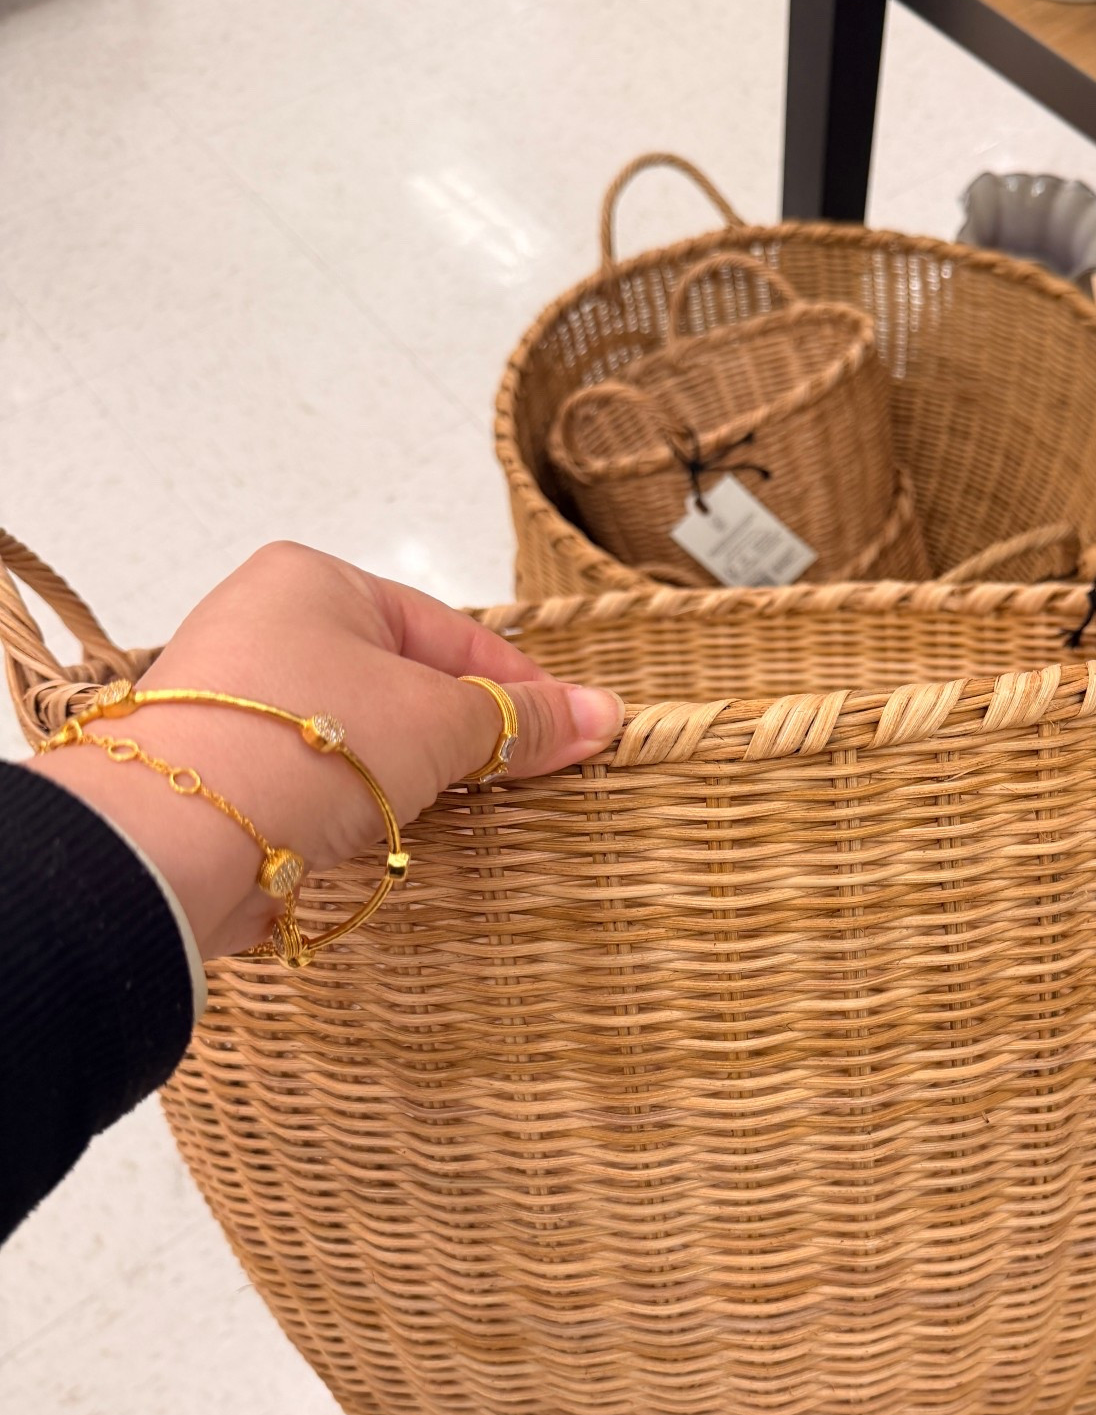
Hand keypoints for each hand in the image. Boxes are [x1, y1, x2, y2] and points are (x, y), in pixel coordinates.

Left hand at [33, 542, 622, 959]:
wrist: (174, 834)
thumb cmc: (305, 744)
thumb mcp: (438, 722)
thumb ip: (519, 720)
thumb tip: (602, 714)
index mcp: (316, 579)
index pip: (448, 631)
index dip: (519, 688)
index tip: (573, 734)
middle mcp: (266, 623)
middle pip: (403, 680)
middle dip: (462, 732)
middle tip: (520, 777)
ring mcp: (237, 698)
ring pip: (359, 733)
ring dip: (407, 774)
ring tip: (450, 809)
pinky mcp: (220, 767)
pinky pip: (315, 776)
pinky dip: (356, 802)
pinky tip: (382, 831)